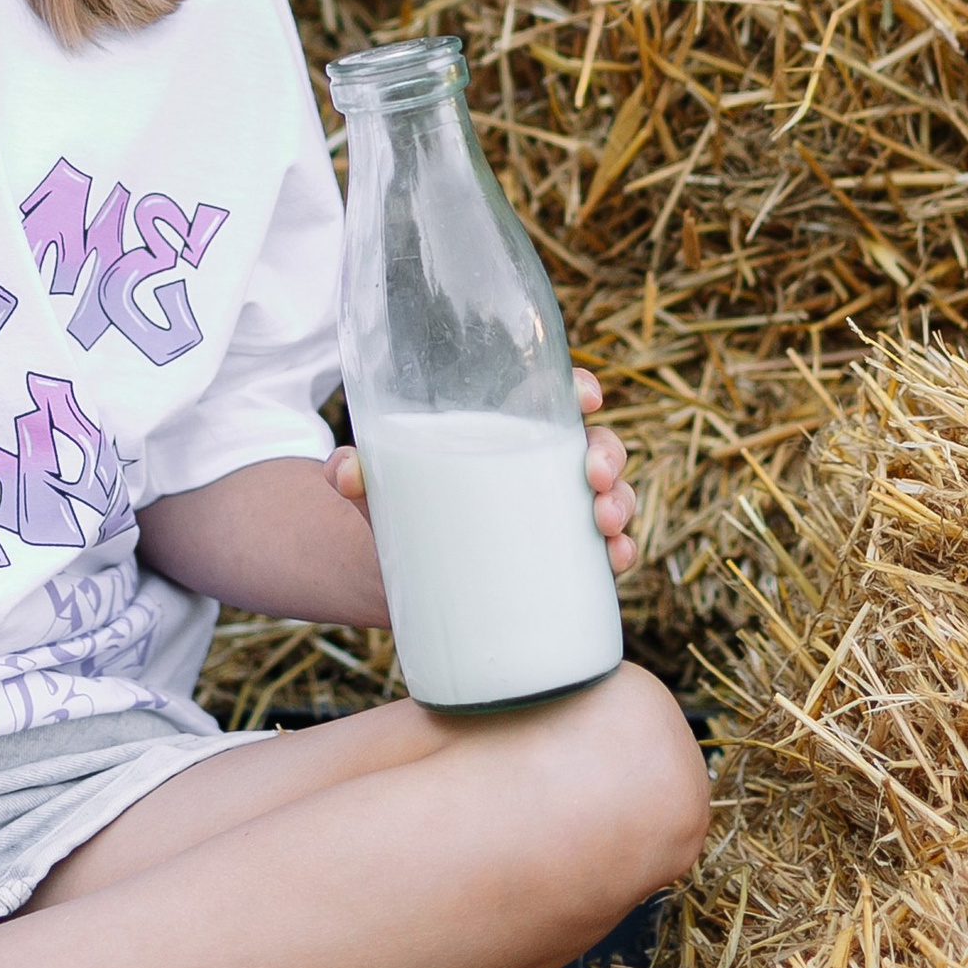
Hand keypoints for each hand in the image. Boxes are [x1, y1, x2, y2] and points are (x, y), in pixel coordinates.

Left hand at [326, 370, 641, 576]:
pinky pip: (606, 551)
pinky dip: (620, 552)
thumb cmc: (395, 508)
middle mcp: (542, 467)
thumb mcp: (376, 489)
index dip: (581, 389)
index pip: (554, 397)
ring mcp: (556, 515)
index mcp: (508, 430)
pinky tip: (616, 559)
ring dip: (622, 505)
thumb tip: (344, 472)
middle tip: (594, 478)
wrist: (396, 579)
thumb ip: (357, 474)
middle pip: (595, 446)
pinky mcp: (560, 561)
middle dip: (609, 456)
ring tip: (605, 524)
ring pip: (612, 496)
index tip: (586, 396)